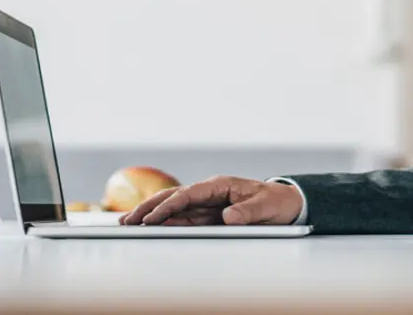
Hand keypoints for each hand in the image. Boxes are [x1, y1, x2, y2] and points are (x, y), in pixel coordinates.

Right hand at [118, 176, 303, 225]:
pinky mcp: (208, 214)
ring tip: (128, 223)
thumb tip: (227, 217)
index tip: (152, 218)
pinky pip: (183, 217)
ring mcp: (207, 202)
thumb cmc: (275, 202)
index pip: (188, 194)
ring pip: (173, 207)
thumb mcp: (265, 208)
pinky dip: (165, 221)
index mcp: (220, 185)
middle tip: (126, 220)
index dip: (169, 206)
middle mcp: (209, 192)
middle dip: (149, 207)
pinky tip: (149, 227)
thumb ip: (247, 212)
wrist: (286, 203)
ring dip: (151, 214)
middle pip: (173, 197)